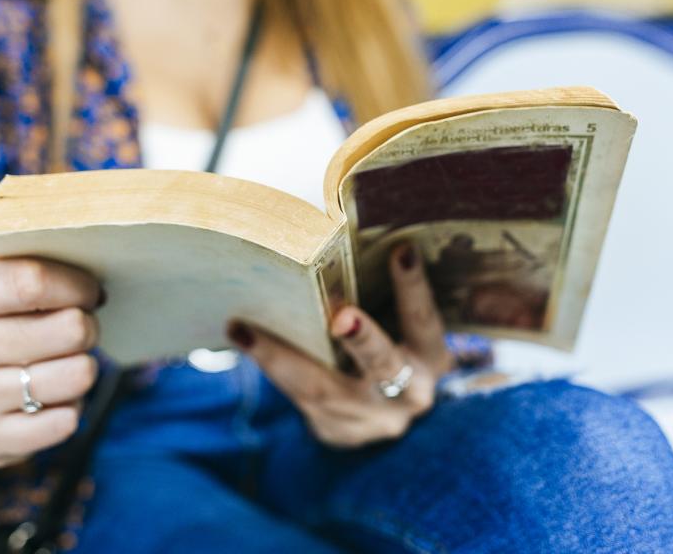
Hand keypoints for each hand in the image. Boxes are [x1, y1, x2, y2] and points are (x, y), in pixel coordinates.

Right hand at [0, 257, 103, 467]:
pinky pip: (65, 422)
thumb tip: (95, 267)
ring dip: (85, 367)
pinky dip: (72, 408)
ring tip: (67, 363)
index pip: (30, 281)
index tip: (91, 291)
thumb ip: (32, 268)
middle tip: (80, 328)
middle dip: (87, 326)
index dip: (77, 284)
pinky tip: (53, 399)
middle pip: (65, 328)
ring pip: (75, 374)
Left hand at [227, 241, 452, 447]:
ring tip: (244, 327)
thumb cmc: (385, 348)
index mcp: (431, 357)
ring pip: (323, 389)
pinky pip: (299, 397)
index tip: (403, 250)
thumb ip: (378, 299)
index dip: (414, 289)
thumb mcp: (397, 328)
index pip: (424, 320)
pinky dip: (270, 365)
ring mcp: (373, 420)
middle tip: (342, 316)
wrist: (378, 413)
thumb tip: (329, 240)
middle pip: (383, 365)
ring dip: (281, 355)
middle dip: (362, 339)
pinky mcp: (338, 432)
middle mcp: (409, 394)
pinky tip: (242, 338)